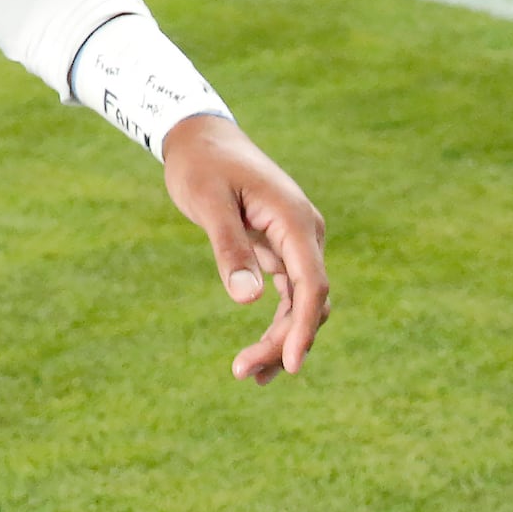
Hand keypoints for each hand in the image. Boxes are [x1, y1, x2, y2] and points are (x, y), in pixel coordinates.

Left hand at [163, 115, 330, 383]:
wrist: (200, 137)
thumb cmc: (200, 165)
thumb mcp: (208, 202)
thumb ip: (228, 247)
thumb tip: (247, 300)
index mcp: (294, 220)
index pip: (312, 284)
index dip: (304, 327)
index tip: (291, 363)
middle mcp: (304, 234)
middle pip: (308, 301)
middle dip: (283, 341)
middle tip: (244, 373)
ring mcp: (296, 243)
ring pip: (301, 303)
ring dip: (280, 338)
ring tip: (248, 375)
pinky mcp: (282, 249)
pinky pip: (289, 295)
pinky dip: (277, 323)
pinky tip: (260, 355)